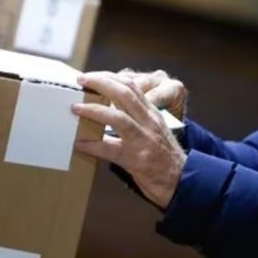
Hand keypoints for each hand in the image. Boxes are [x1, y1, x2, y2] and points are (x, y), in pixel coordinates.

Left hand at [72, 72, 186, 208]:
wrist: (181, 182)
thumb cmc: (165, 159)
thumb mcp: (155, 132)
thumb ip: (138, 120)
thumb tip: (110, 111)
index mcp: (153, 114)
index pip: (133, 86)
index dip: (111, 77)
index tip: (93, 76)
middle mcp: (149, 123)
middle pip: (125, 94)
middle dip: (101, 83)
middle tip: (81, 80)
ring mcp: (143, 141)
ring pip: (118, 117)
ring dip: (94, 110)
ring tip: (76, 107)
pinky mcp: (136, 160)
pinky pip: (110, 149)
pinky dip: (92, 145)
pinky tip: (78, 144)